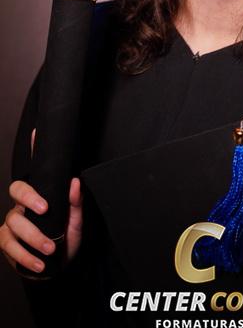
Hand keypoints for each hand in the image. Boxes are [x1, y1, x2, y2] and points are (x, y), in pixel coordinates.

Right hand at [0, 129, 82, 273]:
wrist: (59, 268)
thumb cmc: (67, 241)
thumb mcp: (76, 223)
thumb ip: (76, 204)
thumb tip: (75, 182)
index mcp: (41, 196)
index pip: (37, 170)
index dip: (33, 149)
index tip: (36, 133)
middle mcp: (24, 206)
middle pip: (16, 190)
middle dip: (28, 198)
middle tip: (44, 210)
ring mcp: (13, 223)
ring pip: (13, 221)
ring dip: (33, 237)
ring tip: (50, 249)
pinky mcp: (7, 242)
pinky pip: (8, 245)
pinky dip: (24, 256)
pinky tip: (39, 264)